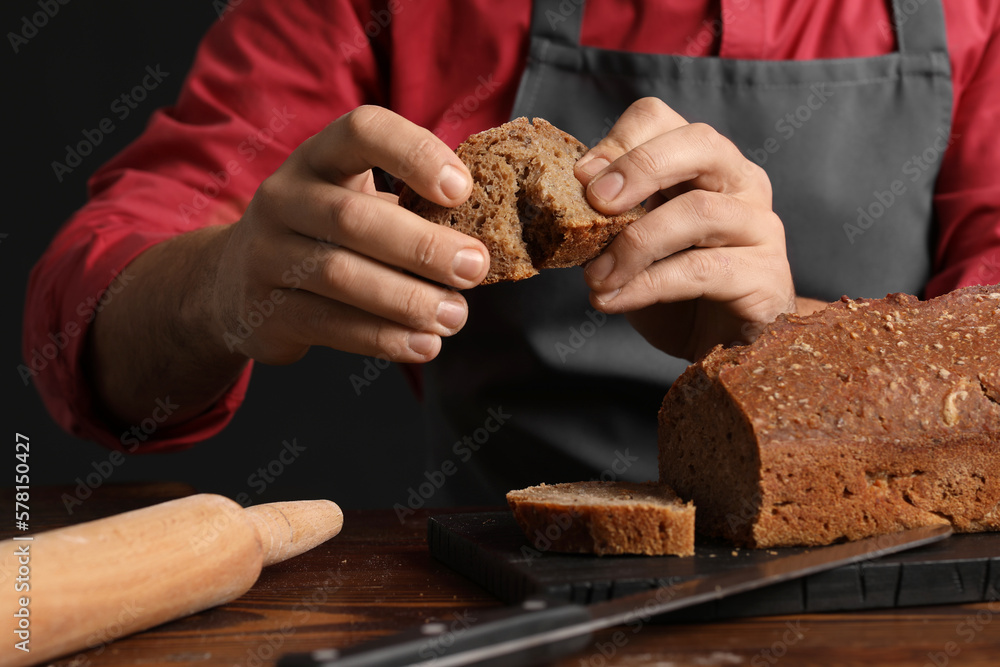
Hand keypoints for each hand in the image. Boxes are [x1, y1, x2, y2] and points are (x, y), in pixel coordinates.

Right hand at [213, 106, 489, 364]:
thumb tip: (490, 230)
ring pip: (340, 276)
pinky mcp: (265, 310)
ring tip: (455, 316)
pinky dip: (383, 338)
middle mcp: (284, 198)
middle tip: (474, 267)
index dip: (414, 153)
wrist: (233, 282)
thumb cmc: (324, 233)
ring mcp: (266, 254)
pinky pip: (328, 324)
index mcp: (318, 158)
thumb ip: (409, 205)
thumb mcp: (354, 199)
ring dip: (407, 300)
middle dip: (423, 245)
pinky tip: (424, 345)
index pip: (362, 131)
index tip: (462, 190)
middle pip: (354, 217)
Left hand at [574, 97, 797, 360]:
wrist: (717, 346)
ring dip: (635, 244)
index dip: (619, 141)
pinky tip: (614, 300)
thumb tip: (566, 197)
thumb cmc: (672, 286)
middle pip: (700, 144)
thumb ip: (611, 215)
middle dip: (639, 168)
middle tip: (595, 204)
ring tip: (595, 278)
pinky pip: (703, 270)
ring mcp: (761, 228)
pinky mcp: (767, 278)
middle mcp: (742, 183)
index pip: (662, 119)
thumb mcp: (631, 241)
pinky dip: (649, 285)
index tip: (580, 177)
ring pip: (699, 213)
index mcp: (704, 163)